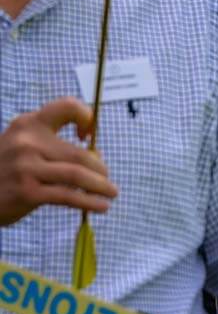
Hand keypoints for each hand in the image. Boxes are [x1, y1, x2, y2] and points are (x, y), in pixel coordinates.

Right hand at [0, 98, 115, 226]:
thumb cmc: (4, 171)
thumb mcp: (22, 148)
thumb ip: (53, 148)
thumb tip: (96, 158)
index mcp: (28, 124)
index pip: (67, 107)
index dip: (87, 117)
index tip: (89, 135)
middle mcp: (27, 142)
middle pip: (79, 152)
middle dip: (100, 168)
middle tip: (107, 180)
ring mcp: (26, 166)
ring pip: (78, 174)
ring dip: (101, 185)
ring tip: (112, 193)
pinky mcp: (27, 191)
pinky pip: (68, 196)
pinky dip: (89, 201)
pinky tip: (101, 206)